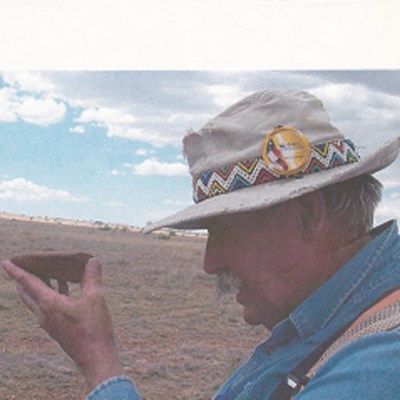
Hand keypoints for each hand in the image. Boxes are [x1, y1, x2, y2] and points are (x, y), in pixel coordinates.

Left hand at [2, 258, 123, 389]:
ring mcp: (49, 323)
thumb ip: (92, 277)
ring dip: (36, 286)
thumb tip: (92, 260)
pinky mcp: (56, 328)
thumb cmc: (94, 328)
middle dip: (23, 278)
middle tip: (25, 265)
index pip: (28, 283)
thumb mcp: (95, 298)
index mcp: (49, 304)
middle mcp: (44, 314)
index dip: (17, 271)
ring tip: (46, 273)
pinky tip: (64, 288)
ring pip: (35, 300)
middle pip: (26, 292)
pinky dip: (49, 293)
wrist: (95, 357)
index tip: (6, 262)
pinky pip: (46, 307)